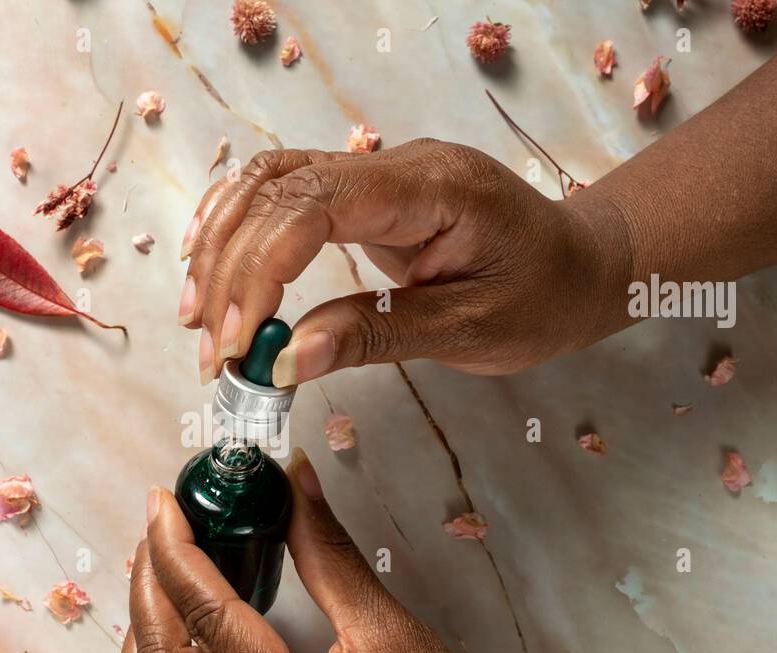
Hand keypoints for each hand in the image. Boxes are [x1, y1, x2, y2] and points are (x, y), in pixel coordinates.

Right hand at [177, 138, 631, 383]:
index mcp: (432, 189)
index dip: (261, 269)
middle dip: (231, 270)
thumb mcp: (468, 331)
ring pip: (270, 182)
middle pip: (278, 190)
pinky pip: (285, 192)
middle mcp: (395, 166)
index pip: (315, 205)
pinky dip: (240, 227)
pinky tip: (212, 265)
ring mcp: (377, 174)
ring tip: (198, 317)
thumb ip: (375, 336)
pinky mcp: (364, 194)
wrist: (578, 267)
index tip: (239, 340)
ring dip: (223, 246)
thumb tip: (286, 360)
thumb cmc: (542, 298)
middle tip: (213, 351)